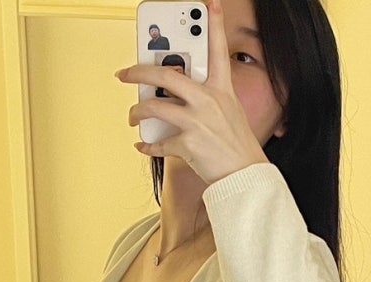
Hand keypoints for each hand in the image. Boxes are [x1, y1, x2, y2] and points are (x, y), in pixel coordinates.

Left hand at [116, 0, 268, 184]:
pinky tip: (142, 145)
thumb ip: (206, 99)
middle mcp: (207, 100)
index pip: (218, 50)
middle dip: (138, 71)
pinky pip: (158, 143)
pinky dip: (147, 146)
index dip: (214, 24)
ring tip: (133, 115)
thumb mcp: (229, 113)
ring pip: (154, 106)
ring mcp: (196, 121)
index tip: (210, 4)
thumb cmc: (236, 146)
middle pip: (165, 74)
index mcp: (221, 89)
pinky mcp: (188, 144)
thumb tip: (175, 95)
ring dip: (137, 111)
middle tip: (125, 73)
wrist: (245, 175)